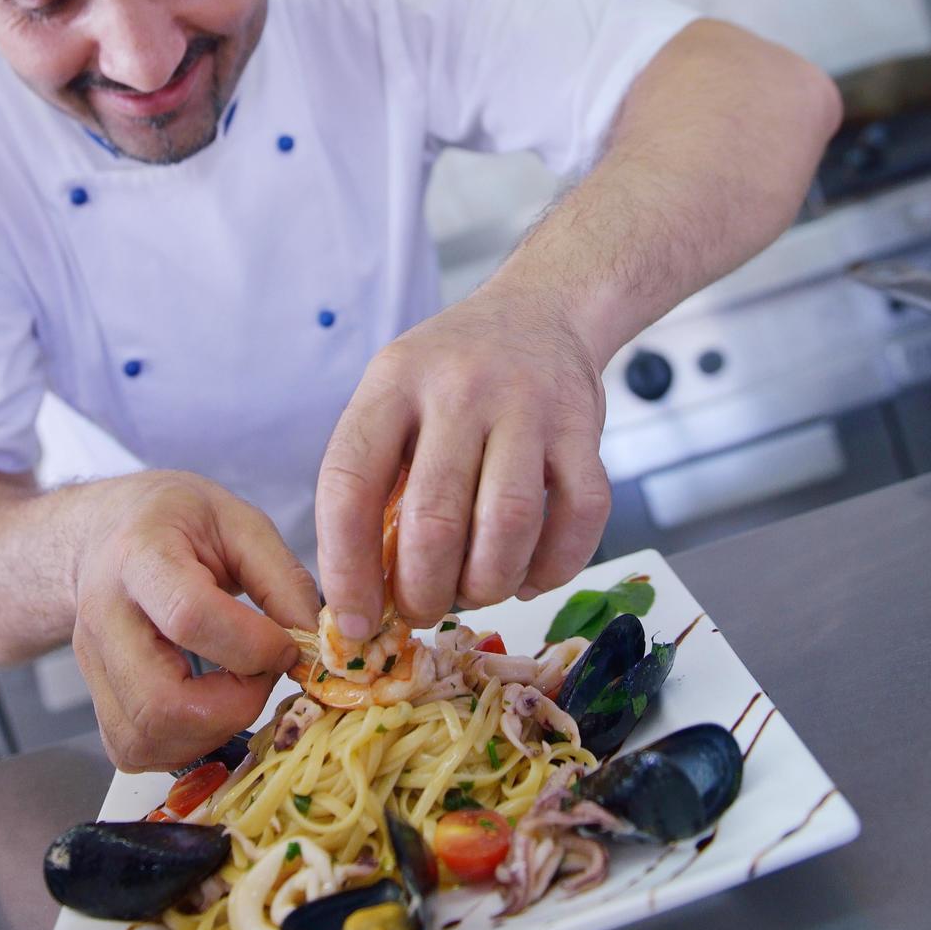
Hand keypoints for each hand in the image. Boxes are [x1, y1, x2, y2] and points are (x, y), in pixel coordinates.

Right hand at [72, 471, 319, 771]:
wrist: (109, 531)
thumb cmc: (177, 522)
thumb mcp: (239, 522)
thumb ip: (282, 578)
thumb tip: (315, 643)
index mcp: (141, 555)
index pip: (189, 617)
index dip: (252, 646)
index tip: (288, 644)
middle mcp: (104, 616)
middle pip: (159, 702)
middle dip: (233, 707)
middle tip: (262, 675)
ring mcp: (91, 665)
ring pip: (145, 740)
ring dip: (211, 732)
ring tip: (237, 689)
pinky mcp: (97, 700)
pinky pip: (135, 751)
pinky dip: (184, 744)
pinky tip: (208, 707)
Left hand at [315, 283, 609, 637]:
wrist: (540, 309)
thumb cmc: (452, 372)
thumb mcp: (393, 396)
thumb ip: (376, 479)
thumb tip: (365, 594)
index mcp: (393, 383)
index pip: (349, 484)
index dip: (346, 566)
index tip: (355, 620)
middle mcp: (458, 389)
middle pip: (434, 519)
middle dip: (423, 591)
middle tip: (422, 610)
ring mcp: (527, 405)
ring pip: (509, 525)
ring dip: (488, 583)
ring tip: (476, 591)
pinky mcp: (584, 428)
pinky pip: (579, 518)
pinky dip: (555, 567)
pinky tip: (530, 574)